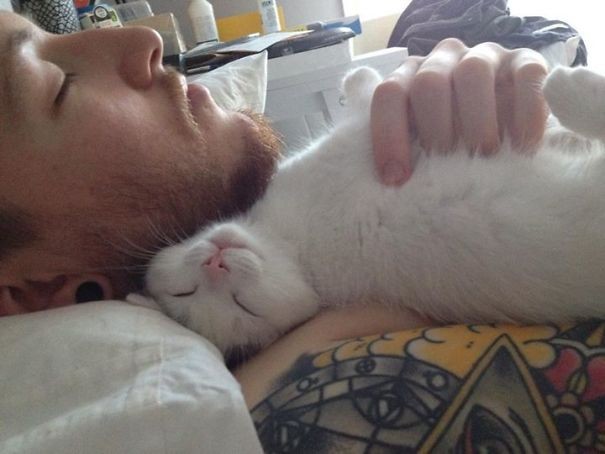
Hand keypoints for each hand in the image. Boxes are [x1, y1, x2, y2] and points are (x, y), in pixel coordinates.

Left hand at [371, 38, 548, 185]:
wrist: (508, 129)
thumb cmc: (453, 143)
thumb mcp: (423, 147)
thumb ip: (407, 152)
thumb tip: (395, 182)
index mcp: (410, 77)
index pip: (390, 94)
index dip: (389, 135)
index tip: (397, 177)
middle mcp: (443, 58)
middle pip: (429, 82)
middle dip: (435, 130)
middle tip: (448, 165)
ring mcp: (485, 55)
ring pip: (472, 72)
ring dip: (476, 121)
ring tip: (485, 156)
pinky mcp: (526, 61)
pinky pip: (526, 75)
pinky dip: (523, 112)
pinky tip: (522, 144)